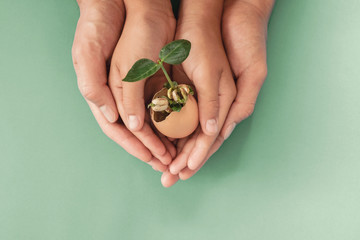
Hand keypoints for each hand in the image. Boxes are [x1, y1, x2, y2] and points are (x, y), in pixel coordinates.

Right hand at [108, 0, 176, 165]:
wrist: (126, 3)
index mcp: (101, 94)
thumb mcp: (92, 55)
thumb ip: (105, 91)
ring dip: (162, 139)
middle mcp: (119, 95)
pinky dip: (170, 121)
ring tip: (176, 154)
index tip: (151, 158)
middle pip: (135, 131)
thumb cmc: (103, 26)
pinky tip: (181, 131)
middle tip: (167, 163)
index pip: (117, 128)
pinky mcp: (151, 80)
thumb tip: (125, 124)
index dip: (134, 145)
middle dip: (150, 148)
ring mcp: (136, 89)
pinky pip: (162, 106)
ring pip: (150, 122)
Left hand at [161, 0, 236, 186]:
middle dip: (184, 160)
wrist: (200, 17)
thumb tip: (212, 131)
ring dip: (177, 150)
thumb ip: (217, 104)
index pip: (209, 139)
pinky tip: (161, 143)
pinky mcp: (188, 91)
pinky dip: (171, 132)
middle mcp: (213, 105)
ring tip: (164, 167)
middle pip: (198, 140)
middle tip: (169, 178)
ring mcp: (200, 99)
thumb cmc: (210, 43)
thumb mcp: (214, 74)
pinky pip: (179, 117)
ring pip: (188, 132)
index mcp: (225, 103)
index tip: (181, 172)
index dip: (196, 157)